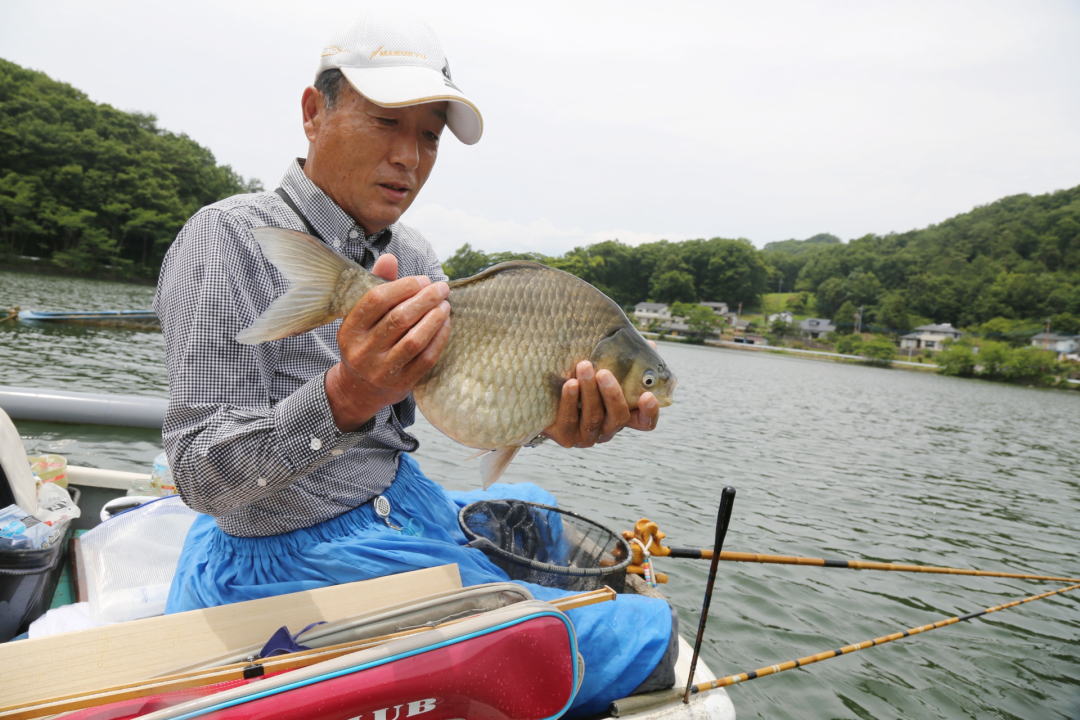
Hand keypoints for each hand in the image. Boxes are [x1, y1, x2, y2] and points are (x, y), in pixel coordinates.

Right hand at [325, 254, 450, 430]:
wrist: (359, 389)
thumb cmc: (365, 342)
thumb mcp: (361, 317)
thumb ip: (376, 286)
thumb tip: (390, 257)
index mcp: (350, 330)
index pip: (376, 301)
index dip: (403, 286)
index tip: (422, 280)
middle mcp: (363, 351)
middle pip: (399, 319)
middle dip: (425, 299)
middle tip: (441, 288)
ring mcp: (382, 370)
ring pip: (414, 340)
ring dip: (435, 318)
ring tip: (446, 304)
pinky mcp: (402, 383)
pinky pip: (426, 358)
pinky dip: (440, 338)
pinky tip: (446, 324)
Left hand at [544, 361, 660, 447]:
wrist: (543, 395)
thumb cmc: (580, 378)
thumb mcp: (602, 369)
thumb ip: (624, 362)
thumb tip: (652, 346)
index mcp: (621, 414)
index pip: (644, 422)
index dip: (649, 412)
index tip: (647, 395)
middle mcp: (607, 429)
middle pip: (618, 417)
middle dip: (612, 394)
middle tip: (604, 372)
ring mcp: (587, 436)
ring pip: (594, 417)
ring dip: (590, 391)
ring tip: (584, 366)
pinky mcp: (566, 437)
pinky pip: (570, 420)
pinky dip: (570, 401)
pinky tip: (570, 384)